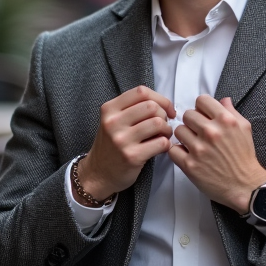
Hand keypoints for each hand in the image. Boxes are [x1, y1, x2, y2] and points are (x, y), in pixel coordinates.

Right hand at [77, 86, 173, 200]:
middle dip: (164, 115)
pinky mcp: (132, 156)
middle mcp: (113, 122)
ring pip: (158, 123)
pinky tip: (161, 147)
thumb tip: (164, 105)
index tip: (167, 110)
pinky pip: (161, 143)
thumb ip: (132, 109)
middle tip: (162, 125)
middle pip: (151, 106)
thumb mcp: (112, 121)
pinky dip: (167, 144)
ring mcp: (122, 140)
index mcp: (109, 109)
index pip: (141, 92)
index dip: (160, 99)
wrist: (98, 174)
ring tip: (163, 136)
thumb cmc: (111, 145)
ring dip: (167, 130)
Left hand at [169, 95, 265, 213]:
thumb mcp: (244, 128)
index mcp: (225, 120)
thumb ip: (232, 112)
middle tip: (198, 132)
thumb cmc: (245, 157)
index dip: (201, 108)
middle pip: (187, 115)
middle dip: (192, 122)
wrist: (245, 185)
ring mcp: (199, 148)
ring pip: (178, 131)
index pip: (201, 100)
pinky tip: (187, 155)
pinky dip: (178, 152)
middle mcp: (211, 132)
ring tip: (193, 144)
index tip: (203, 116)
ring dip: (184, 137)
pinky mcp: (190, 165)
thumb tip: (223, 100)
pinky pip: (172, 149)